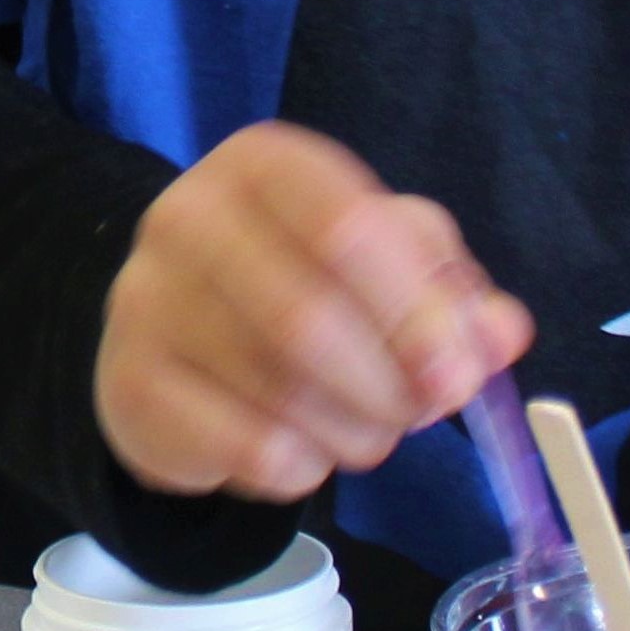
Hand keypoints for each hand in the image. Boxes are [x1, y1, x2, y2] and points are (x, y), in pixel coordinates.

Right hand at [96, 121, 532, 501]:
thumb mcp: (389, 257)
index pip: (348, 226)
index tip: (459, 373)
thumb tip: (502, 333)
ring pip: (273, 389)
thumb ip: (453, 290)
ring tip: (376, 431)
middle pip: (307, 317)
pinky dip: (297, 466)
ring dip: (352, 429)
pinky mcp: (127, 386)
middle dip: (388, 383)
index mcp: (266, 164)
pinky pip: (233, 447)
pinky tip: (311, 454)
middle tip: (426, 410)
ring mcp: (145, 302)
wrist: (181, 323)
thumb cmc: (305, 272)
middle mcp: (189, 218)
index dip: (415, 309)